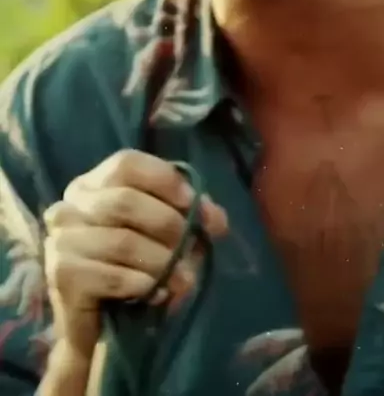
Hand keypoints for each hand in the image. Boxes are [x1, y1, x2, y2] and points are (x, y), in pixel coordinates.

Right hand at [43, 149, 227, 358]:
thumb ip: (189, 216)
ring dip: (162, 262)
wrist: (99, 326)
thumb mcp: (164, 234)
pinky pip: (113, 276)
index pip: (126, 163)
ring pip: (123, 242)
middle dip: (168, 224)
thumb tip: (216, 218)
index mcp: (93, 184)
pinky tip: (156, 294)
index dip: (164, 179)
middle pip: (125, 201)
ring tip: (183, 279)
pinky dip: (144, 285)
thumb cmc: (132, 267)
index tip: (192, 203)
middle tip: (191, 249)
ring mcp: (61, 239)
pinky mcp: (62, 275)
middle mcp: (70, 205)